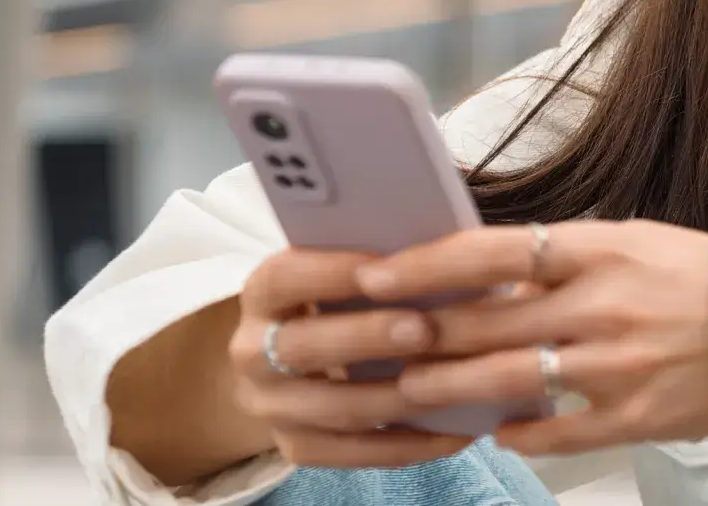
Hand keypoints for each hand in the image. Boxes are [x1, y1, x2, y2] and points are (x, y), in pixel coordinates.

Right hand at [230, 249, 470, 466]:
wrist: (294, 359)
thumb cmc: (341, 296)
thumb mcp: (341, 271)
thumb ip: (375, 265)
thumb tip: (436, 256)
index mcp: (262, 293)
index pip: (283, 279)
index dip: (331, 273)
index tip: (387, 264)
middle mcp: (252, 351)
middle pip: (303, 347)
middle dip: (367, 338)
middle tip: (424, 330)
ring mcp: (271, 406)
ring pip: (333, 407)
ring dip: (396, 397)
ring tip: (454, 383)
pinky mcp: (296, 446)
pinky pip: (351, 452)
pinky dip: (407, 444)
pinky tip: (455, 432)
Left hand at [356, 220, 707, 454]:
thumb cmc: (703, 278)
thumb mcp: (635, 244)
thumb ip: (564, 260)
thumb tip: (488, 275)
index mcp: (605, 250)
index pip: (496, 250)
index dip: (430, 262)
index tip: (379, 273)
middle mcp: (604, 306)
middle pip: (487, 320)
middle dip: (419, 332)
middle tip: (371, 337)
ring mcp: (616, 365)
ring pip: (507, 378)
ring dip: (448, 386)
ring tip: (408, 388)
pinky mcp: (633, 416)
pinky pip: (554, 430)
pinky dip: (515, 430)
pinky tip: (491, 428)